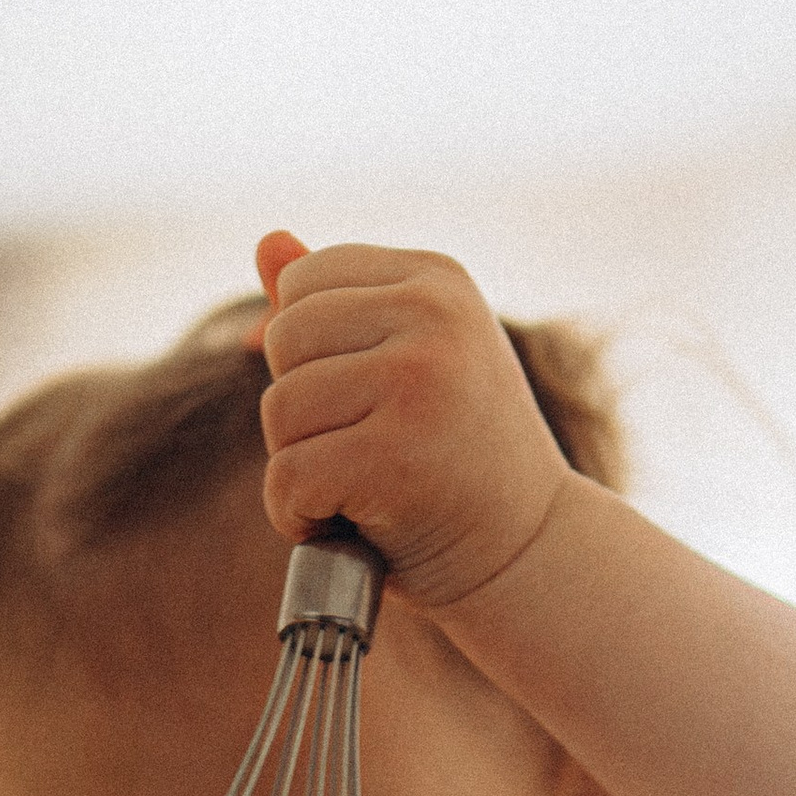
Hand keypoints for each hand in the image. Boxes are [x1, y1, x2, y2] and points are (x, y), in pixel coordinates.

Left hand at [254, 233, 568, 614]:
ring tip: (365, 487)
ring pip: (279, 410)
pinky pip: (287, 477)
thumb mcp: (408, 363)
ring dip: (301, 467)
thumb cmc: (457, 461)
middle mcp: (434, 315)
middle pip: (284, 341)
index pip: (303, 283)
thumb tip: (267, 241)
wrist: (528, 553)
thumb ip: (340, 304)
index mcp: (437, 279)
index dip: (308, 355)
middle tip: (365, 450)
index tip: (366, 401)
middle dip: (301, 410)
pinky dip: (298, 518)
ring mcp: (418, 381)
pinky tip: (348, 525)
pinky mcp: (394, 455)